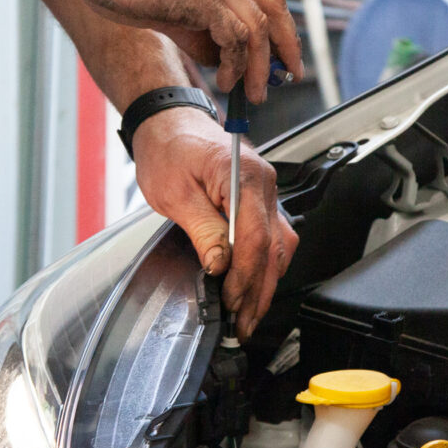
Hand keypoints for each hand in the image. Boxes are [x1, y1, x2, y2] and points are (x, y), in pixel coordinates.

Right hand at [74, 0, 302, 103]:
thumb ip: (192, 23)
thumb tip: (216, 55)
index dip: (276, 25)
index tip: (278, 52)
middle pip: (274, 5)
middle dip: (285, 45)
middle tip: (288, 75)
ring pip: (259, 26)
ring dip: (259, 65)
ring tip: (252, 92)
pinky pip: (235, 35)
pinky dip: (236, 63)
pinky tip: (225, 79)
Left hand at [131, 106, 298, 341]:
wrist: (169, 124)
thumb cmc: (168, 149)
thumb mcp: (175, 194)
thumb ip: (203, 231)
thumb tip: (220, 266)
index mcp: (245, 176)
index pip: (256, 238)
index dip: (245, 276)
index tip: (231, 301)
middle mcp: (264, 184)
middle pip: (274, 248)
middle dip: (259, 291)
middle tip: (243, 323)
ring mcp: (265, 193)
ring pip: (279, 247)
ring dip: (265, 283)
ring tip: (247, 315)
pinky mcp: (258, 201)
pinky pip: (271, 238)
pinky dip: (263, 266)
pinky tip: (252, 288)